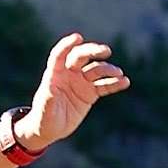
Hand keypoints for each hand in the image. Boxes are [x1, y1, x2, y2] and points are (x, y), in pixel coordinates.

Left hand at [17, 32, 129, 149]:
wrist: (50, 130)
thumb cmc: (42, 119)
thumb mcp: (43, 112)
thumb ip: (47, 99)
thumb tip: (51, 86)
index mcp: (54, 75)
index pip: (59, 55)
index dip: (67, 45)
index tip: (78, 37)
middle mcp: (69, 75)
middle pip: (82, 57)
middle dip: (93, 51)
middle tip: (106, 51)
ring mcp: (81, 83)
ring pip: (96, 70)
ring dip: (108, 69)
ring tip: (119, 73)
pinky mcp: (90, 93)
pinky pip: (105, 86)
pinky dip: (115, 83)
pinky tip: (125, 82)